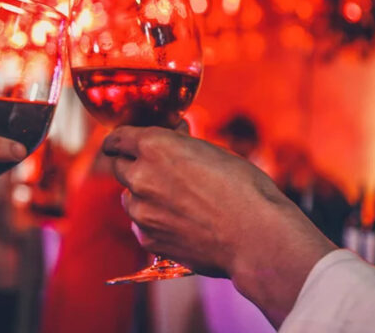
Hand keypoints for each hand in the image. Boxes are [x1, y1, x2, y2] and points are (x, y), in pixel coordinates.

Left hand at [102, 126, 335, 326]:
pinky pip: (142, 226)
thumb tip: (172, 135)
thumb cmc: (243, 189)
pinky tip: (182, 224)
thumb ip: (181, 144)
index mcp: (154, 146)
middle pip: (118, 168)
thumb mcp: (212, 151)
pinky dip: (154, 223)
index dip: (118, 141)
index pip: (118, 139)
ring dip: (143, 197)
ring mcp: (141, 211)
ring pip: (129, 199)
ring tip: (177, 202)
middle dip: (132, 166)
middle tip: (155, 171)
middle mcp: (140, 176)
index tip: (118, 145)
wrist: (256, 238)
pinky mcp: (148, 240)